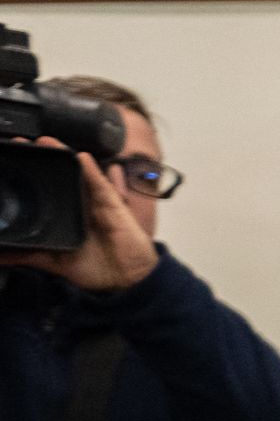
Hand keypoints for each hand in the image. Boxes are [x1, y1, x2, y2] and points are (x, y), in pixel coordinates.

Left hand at [0, 147, 156, 292]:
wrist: (124, 280)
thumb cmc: (94, 269)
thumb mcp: (53, 262)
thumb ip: (28, 255)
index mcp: (66, 216)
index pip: (48, 190)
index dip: (33, 175)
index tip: (13, 159)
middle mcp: (81, 205)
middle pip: (62, 176)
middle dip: (46, 158)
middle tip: (24, 143)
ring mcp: (97, 203)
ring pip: (79, 175)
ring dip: (65, 155)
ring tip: (47, 140)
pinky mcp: (113, 205)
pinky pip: (102, 185)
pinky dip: (93, 171)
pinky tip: (82, 157)